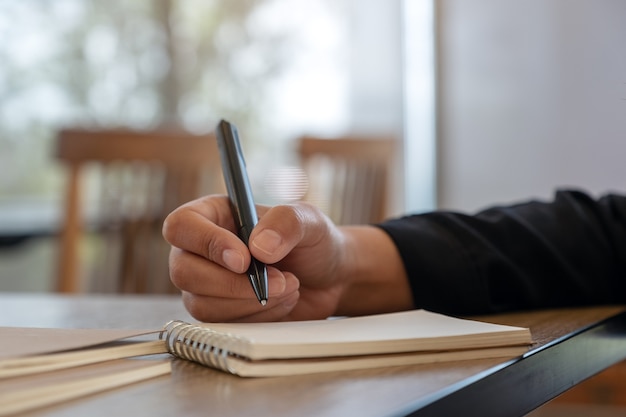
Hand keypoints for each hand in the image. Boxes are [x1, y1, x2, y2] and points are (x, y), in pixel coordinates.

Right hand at [163, 195, 412, 321]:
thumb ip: (286, 223)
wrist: (330, 278)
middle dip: (233, 283)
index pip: (182, 226)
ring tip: (287, 286)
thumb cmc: (313, 241)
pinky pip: (223, 324)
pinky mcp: (221, 313)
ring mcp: (207, 284)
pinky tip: (281, 301)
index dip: (206, 243)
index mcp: (213, 216)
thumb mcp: (308, 221)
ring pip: (201, 304)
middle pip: (183, 271)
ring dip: (249, 301)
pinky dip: (257, 316)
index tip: (244, 259)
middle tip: (277, 279)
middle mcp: (202, 250)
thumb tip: (259, 247)